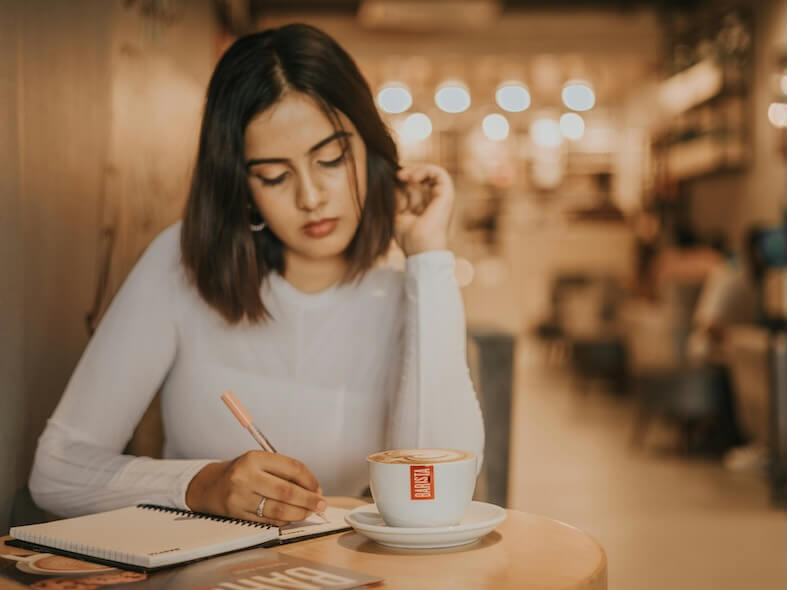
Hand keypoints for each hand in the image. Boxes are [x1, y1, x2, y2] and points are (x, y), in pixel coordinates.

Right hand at [185, 451, 325, 525]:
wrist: (211, 486)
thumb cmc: (242, 472)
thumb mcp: (260, 462)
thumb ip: (284, 471)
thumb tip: (313, 488)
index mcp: (255, 458)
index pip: (291, 468)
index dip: (310, 480)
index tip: (318, 488)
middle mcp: (246, 477)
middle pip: (286, 491)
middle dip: (309, 499)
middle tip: (321, 504)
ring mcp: (241, 497)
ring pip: (278, 509)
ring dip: (299, 513)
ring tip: (309, 512)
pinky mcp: (238, 514)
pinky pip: (268, 520)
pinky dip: (284, 520)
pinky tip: (292, 517)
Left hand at [394, 164, 454, 255]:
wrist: (421, 249)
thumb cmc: (409, 238)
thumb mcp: (397, 214)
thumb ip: (396, 198)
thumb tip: (391, 181)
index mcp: (424, 207)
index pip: (417, 186)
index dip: (406, 179)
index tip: (394, 179)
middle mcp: (434, 201)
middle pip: (424, 178)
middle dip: (410, 172)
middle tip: (397, 175)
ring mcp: (442, 198)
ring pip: (433, 173)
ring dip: (418, 169)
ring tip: (404, 175)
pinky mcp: (447, 195)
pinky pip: (440, 174)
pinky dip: (426, 170)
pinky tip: (413, 177)